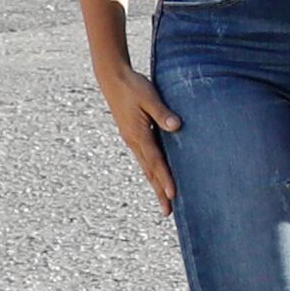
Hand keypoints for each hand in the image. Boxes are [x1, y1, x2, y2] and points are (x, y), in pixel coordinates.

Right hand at [99, 66, 182, 207]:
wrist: (112, 78)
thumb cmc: (133, 85)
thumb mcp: (149, 96)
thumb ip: (162, 112)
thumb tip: (177, 126)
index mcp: (138, 135)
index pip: (155, 162)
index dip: (165, 179)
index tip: (173, 195)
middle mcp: (134, 142)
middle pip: (150, 172)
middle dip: (159, 192)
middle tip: (168, 212)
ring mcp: (132, 140)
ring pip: (146, 168)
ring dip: (156, 186)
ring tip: (165, 203)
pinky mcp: (133, 136)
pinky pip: (144, 160)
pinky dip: (151, 173)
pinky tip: (156, 178)